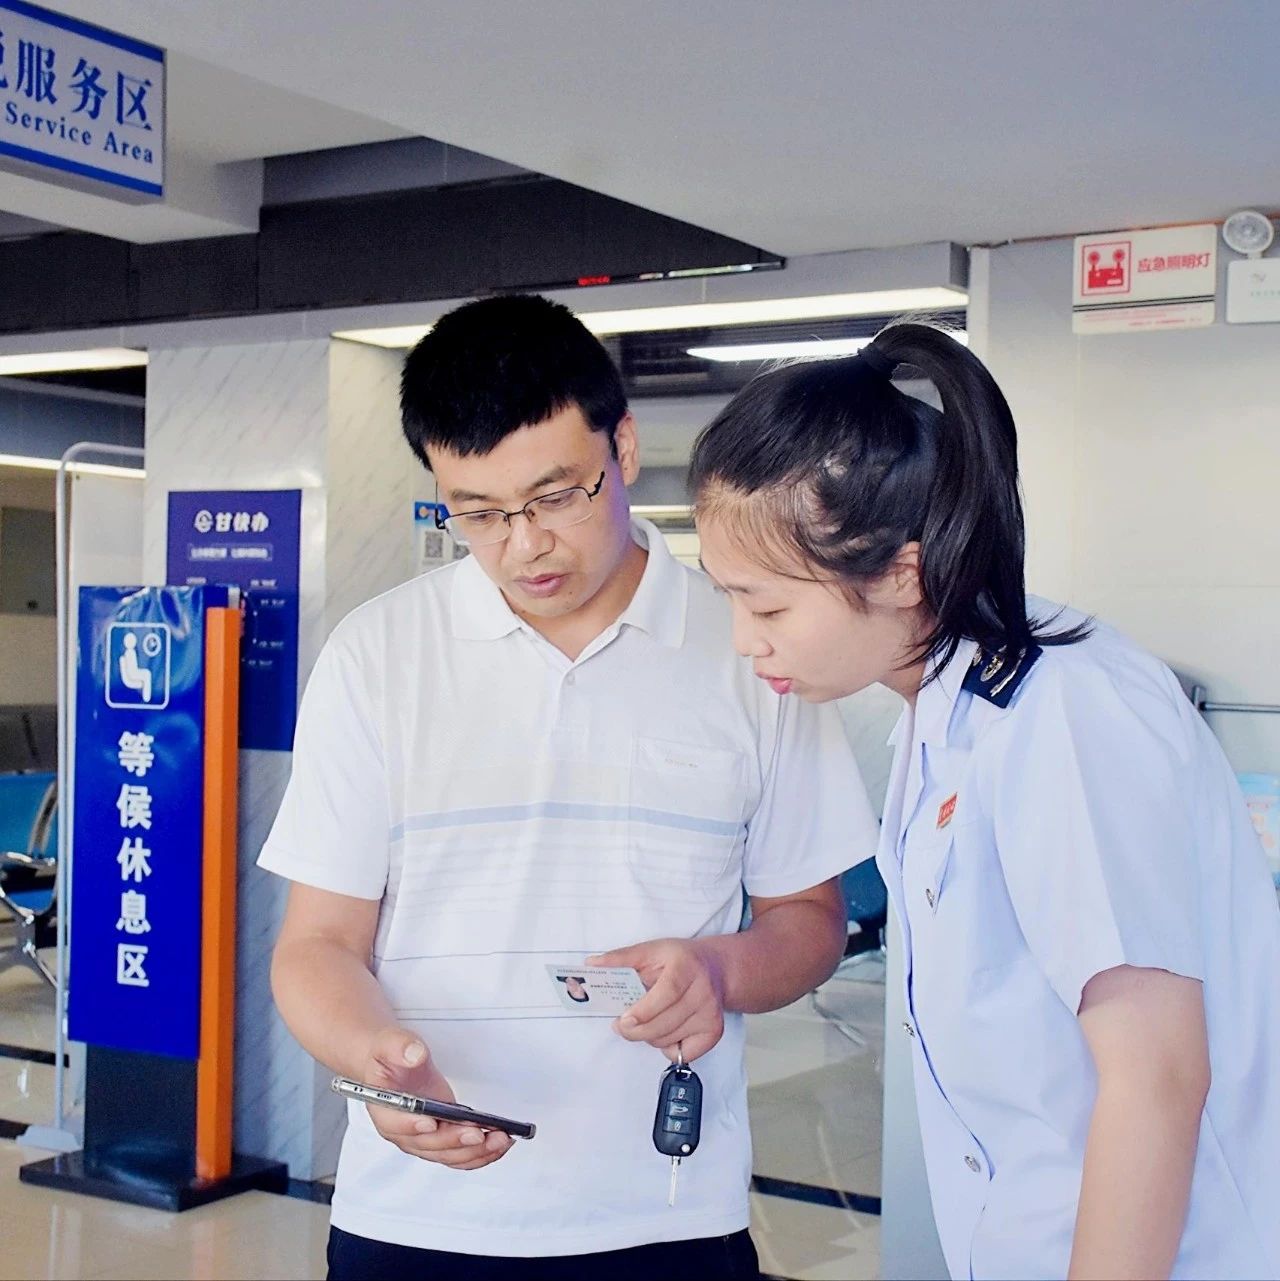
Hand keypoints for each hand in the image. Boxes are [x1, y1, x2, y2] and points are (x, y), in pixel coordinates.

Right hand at [359, 1026, 513, 1170]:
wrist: (393, 1066)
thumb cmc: (389, 1059)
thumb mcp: (388, 1043)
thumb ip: (399, 1047)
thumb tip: (415, 1054)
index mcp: (386, 1111)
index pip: (396, 1124)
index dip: (414, 1126)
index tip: (432, 1122)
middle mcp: (405, 1132)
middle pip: (429, 1145)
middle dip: (455, 1141)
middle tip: (478, 1132)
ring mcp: (425, 1139)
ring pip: (449, 1155)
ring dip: (475, 1151)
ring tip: (500, 1139)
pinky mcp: (442, 1138)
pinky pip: (461, 1154)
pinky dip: (481, 1153)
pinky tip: (499, 1143)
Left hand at [588, 939, 725, 1062]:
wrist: (716, 969)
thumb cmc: (678, 960)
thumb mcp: (651, 951)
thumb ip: (621, 958)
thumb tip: (591, 964)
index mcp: (686, 967)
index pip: (667, 993)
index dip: (644, 1011)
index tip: (623, 1021)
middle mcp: (704, 991)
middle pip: (664, 1024)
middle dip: (635, 1031)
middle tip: (621, 1025)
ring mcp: (711, 1014)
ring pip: (668, 1040)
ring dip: (649, 1036)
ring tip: (647, 1021)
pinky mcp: (715, 1033)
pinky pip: (682, 1054)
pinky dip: (667, 1048)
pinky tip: (666, 1029)